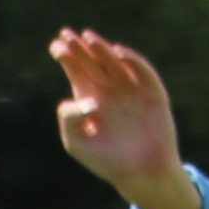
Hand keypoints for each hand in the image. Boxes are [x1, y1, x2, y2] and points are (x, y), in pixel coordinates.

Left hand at [48, 29, 194, 208]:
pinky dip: (132, 60)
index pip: (76, 70)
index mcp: (90, 98)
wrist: (141, 173)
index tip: (56, 46)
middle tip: (67, 35)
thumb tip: (80, 99)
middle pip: (92, 61)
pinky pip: (142, 71)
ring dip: (102, 49)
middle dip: (79, 48)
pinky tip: (117, 53)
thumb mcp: (77, 144)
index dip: (66, 56)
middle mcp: (109, 89)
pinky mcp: (152, 92)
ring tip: (88, 38)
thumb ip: (68, 120)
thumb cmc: (107, 162)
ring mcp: (131, 88)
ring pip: (114, 61)